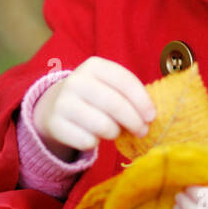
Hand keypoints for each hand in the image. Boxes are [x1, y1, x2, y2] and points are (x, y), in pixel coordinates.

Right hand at [32, 57, 156, 159]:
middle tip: (142, 131)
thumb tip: (150, 116)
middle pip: (116, 105)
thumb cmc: (94, 96)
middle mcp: (76, 81)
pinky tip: (94, 136)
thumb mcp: (108, 85)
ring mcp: (63, 102)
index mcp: (94, 66)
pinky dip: (96, 143)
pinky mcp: (56, 124)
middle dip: (134, 121)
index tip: (152, 116)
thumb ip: (129, 94)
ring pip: (103, 126)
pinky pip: (88, 141)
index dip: (142, 100)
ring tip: (115, 131)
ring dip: (115, 133)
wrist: (55, 106)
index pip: (124, 81)